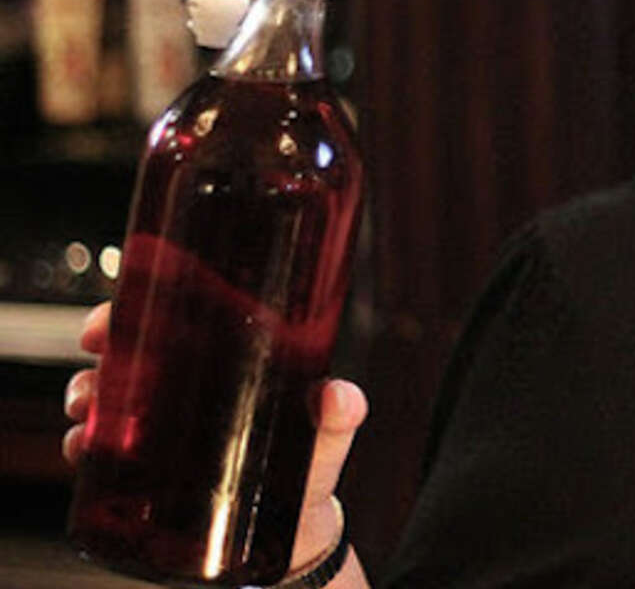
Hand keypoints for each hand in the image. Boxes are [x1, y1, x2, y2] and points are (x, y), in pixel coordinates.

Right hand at [63, 302, 369, 572]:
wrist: (293, 536)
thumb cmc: (311, 470)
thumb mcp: (326, 438)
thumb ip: (338, 417)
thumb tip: (338, 398)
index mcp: (230, 364)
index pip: (178, 321)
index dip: (140, 311)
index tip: (111, 321)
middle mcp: (191, 388)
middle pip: (134, 354)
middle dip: (102, 353)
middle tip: (95, 368)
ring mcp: (164, 427)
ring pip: (110, 397)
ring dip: (87, 396)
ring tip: (87, 411)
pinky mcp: (146, 470)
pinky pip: (103, 449)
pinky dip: (84, 444)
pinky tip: (82, 448)